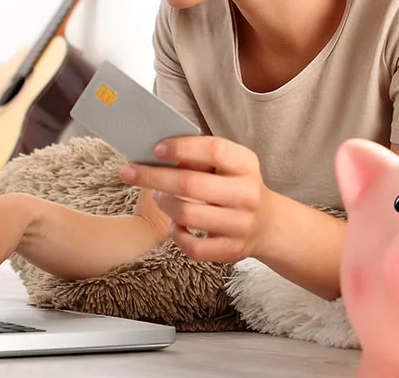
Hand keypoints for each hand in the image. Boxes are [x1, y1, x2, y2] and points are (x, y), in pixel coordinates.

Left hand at [120, 136, 277, 262]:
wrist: (268, 225)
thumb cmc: (236, 186)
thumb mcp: (230, 166)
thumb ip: (201, 158)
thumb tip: (158, 153)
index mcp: (246, 166)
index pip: (213, 150)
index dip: (181, 148)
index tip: (155, 149)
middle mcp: (247, 194)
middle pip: (190, 184)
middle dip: (153, 176)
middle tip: (130, 172)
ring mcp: (240, 225)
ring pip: (187, 214)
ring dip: (164, 204)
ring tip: (159, 197)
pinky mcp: (231, 250)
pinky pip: (192, 245)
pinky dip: (177, 234)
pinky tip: (176, 224)